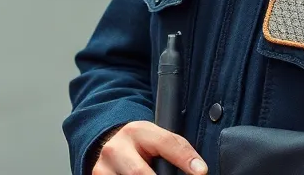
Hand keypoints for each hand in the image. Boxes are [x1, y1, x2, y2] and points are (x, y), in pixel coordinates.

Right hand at [92, 121, 206, 174]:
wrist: (107, 147)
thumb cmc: (140, 146)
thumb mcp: (155, 139)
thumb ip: (175, 150)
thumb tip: (199, 171)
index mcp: (137, 132)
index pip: (166, 143)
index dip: (185, 159)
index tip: (201, 172)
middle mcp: (116, 149)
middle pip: (141, 174)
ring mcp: (102, 168)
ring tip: (155, 173)